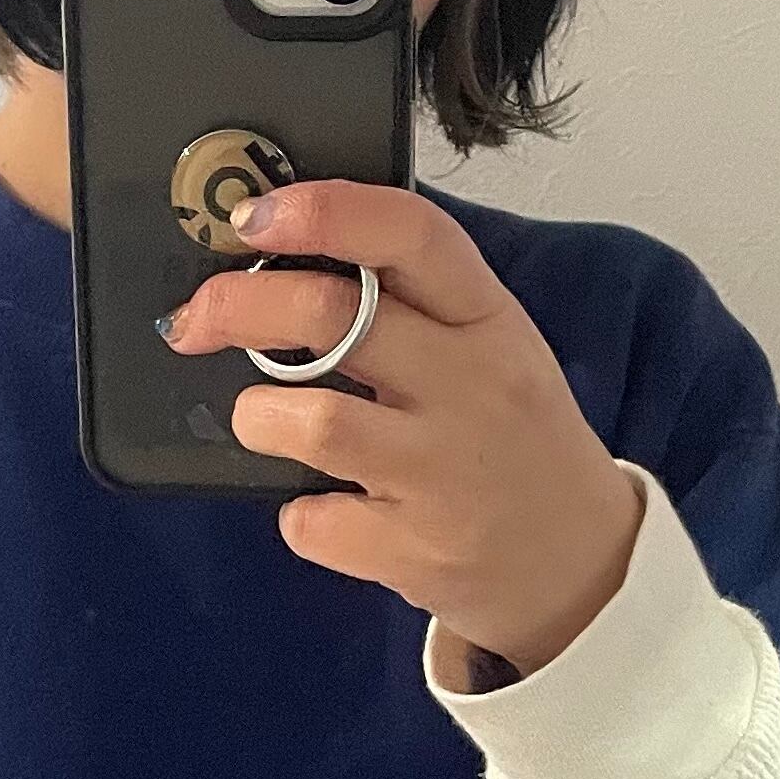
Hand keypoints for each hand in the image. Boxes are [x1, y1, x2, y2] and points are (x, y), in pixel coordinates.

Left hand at [159, 179, 644, 680]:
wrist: (584, 566)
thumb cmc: (514, 440)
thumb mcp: (493, 349)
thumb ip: (410, 303)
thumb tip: (288, 254)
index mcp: (489, 320)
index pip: (410, 234)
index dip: (320, 212)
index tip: (253, 216)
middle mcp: (473, 386)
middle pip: (334, 316)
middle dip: (237, 306)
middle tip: (195, 320)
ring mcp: (445, 473)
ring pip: (313, 420)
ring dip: (259, 415)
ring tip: (264, 420)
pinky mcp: (417, 552)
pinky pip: (313, 523)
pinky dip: (300, 516)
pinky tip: (326, 509)